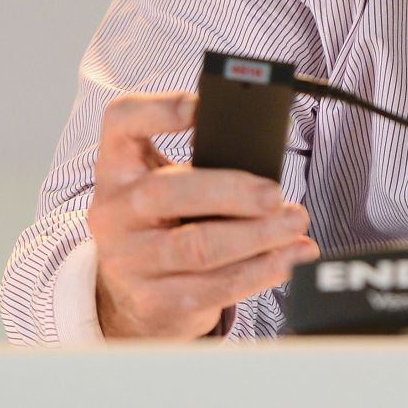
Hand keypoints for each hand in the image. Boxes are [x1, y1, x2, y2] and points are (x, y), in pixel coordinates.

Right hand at [87, 90, 318, 339]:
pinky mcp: (154, 300)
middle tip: (275, 193)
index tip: (200, 107)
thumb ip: (199, 164)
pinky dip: (261, 270)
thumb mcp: (164, 183)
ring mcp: (128, 260)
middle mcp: (113, 210)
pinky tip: (288, 258)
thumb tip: (261, 163)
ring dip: (258, 235)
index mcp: (117, 166)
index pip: (122, 121)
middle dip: (231, 190)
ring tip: (294, 223)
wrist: (133, 296)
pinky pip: (215, 287)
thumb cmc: (162, 224)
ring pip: (198, 246)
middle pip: (165, 191)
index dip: (159, 109)